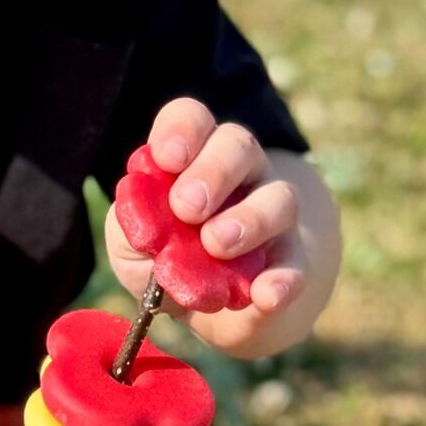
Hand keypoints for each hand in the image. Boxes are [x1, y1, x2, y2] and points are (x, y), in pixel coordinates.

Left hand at [105, 99, 341, 359]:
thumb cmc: (162, 256)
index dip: (182, 130)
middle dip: (213, 171)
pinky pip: (297, 262)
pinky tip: (263, 295)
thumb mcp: (130, 245)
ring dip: (249, 218)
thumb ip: (128, 229)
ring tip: (216, 245)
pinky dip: (282, 279)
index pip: (192, 119)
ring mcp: (272, 213)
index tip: (167, 159)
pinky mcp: (292, 260)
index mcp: (193, 156)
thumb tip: (142, 223)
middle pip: (239, 145)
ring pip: (280, 196)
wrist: (202, 306)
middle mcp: (240, 172)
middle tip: (186, 207)